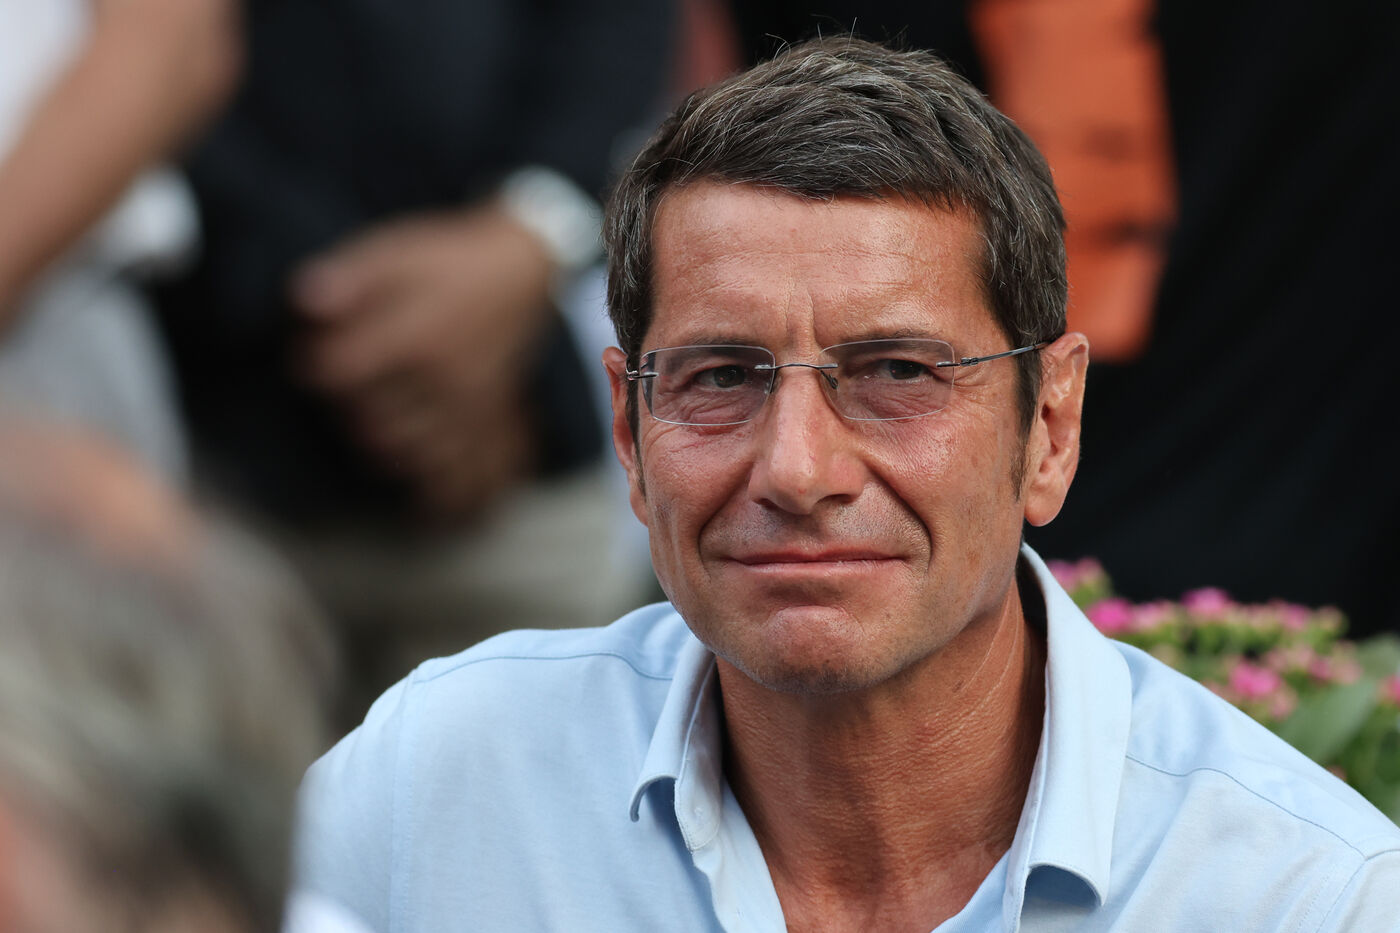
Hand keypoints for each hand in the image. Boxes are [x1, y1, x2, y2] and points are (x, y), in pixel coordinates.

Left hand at [293, 203, 555, 516]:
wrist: (519, 271)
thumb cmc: (448, 262)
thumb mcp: (395, 252)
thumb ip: (348, 278)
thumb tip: (304, 303)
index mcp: (417, 339)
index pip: (338, 375)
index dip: (311, 364)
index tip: (310, 354)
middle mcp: (444, 382)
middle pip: (368, 423)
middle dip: (345, 406)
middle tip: (346, 383)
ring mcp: (470, 408)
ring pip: (408, 454)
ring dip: (379, 442)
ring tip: (373, 416)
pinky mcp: (488, 422)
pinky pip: (464, 476)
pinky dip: (436, 494)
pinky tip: (419, 495)